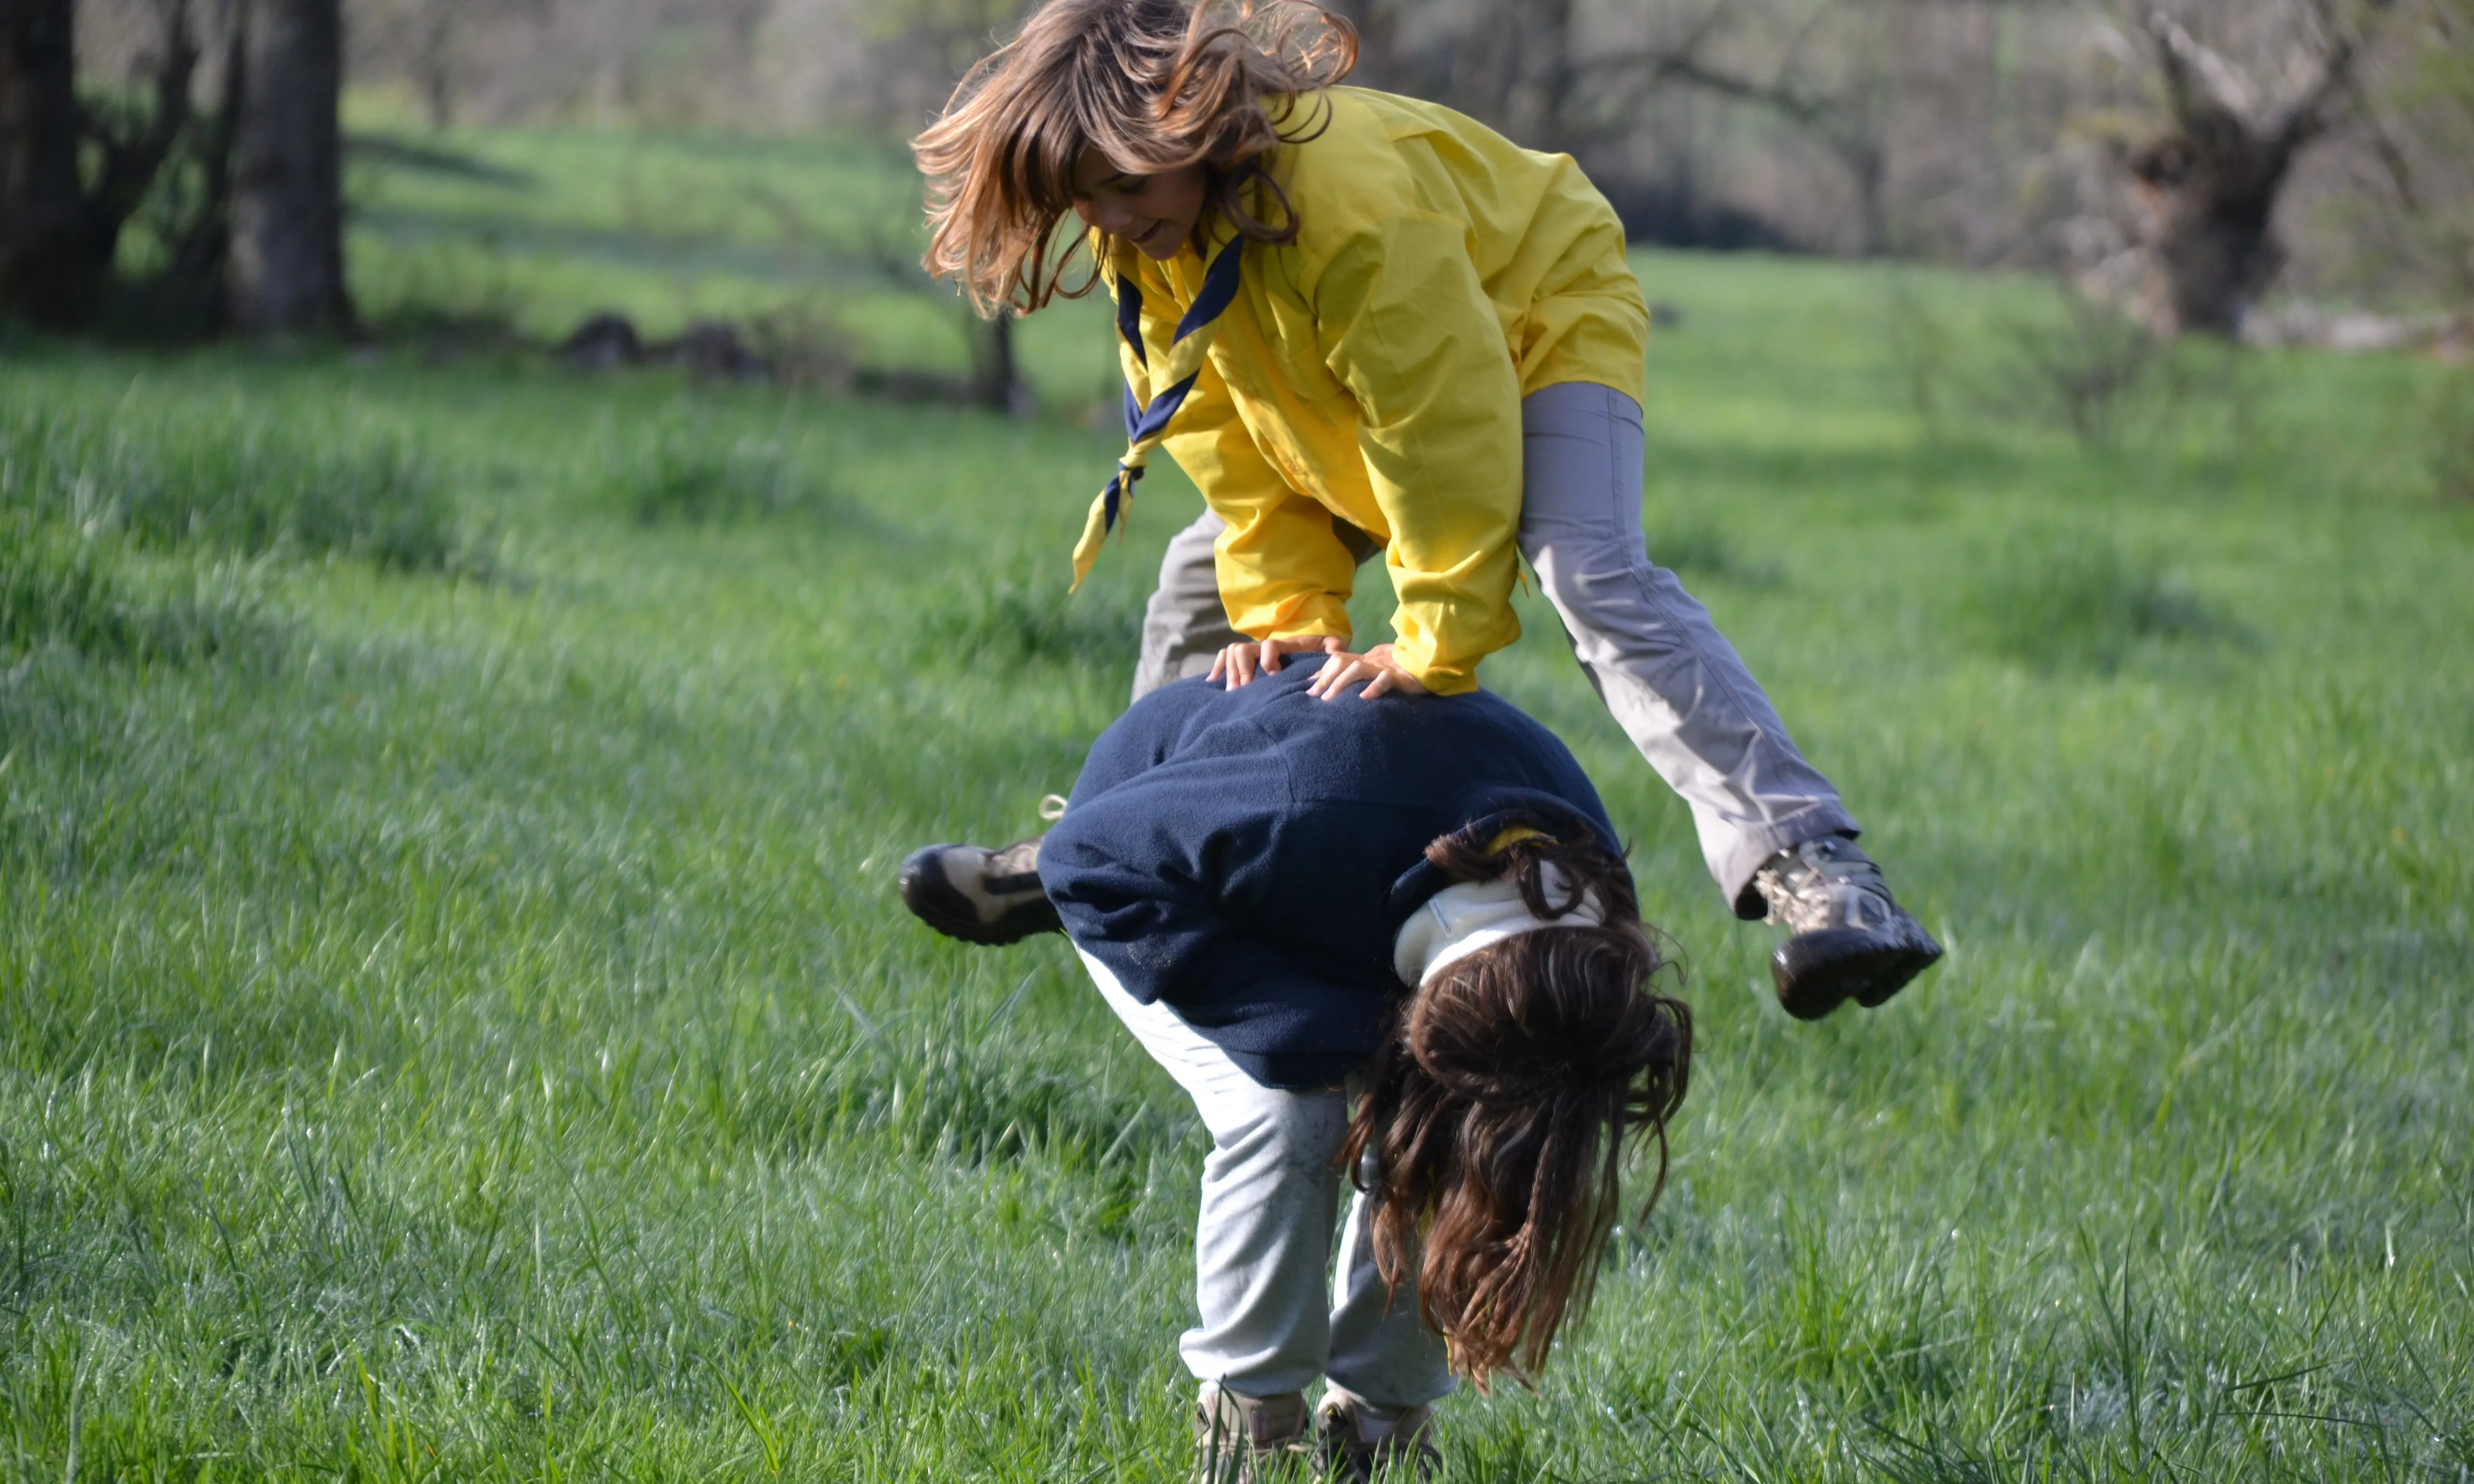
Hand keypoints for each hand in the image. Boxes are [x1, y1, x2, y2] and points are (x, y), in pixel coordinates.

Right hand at [1208, 634, 1345, 688]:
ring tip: (1233, 693)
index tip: (1273, 676)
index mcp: (1283, 645)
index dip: (1268, 660)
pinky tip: (1213, 682)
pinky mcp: (1248, 664)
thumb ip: (1334, 647)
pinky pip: (1225, 658)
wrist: (1313, 649)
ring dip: (1229, 672)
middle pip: (1242, 649)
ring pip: (1231, 653)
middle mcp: (1264, 648)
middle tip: (1245, 690)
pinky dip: (1218, 667)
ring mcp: (1254, 655)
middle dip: (1242, 670)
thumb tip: (1334, 653)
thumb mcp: (1332, 647)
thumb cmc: (1322, 651)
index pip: (1269, 645)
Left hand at [1304, 643, 1429, 700]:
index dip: (1322, 673)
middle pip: (1341, 661)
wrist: (1432, 664)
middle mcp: (1371, 661)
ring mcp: (1385, 667)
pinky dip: (1374, 687)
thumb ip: (1357, 674)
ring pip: (1357, 668)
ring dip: (1341, 682)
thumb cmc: (1403, 671)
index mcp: (1365, 659)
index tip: (1308, 688)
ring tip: (1330, 699)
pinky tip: (1364, 698)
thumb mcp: (1376, 672)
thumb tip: (1331, 683)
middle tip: (1314, 696)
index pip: (1337, 660)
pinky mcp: (1400, 677)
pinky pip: (1385, 679)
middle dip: (1325, 678)